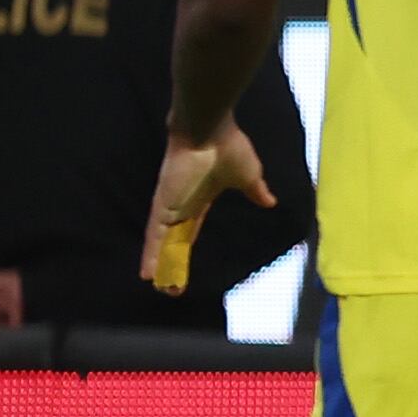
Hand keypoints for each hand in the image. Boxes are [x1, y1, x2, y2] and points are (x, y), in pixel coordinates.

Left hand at [140, 119, 275, 293]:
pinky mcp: (163, 204)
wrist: (210, 130)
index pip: (189, 232)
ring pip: (161, 242)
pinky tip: (148, 272)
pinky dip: (152, 253)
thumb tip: (269, 201)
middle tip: (167, 287)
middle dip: (170, 263)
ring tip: (156, 286)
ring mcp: (170, 206)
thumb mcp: (249, 176)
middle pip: (173, 241)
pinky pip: (155, 234)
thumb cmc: (229, 149)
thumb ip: (255, 191)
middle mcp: (181, 205)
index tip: (181, 265)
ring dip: (159, 264)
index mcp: (200, 200)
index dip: (184, 250)